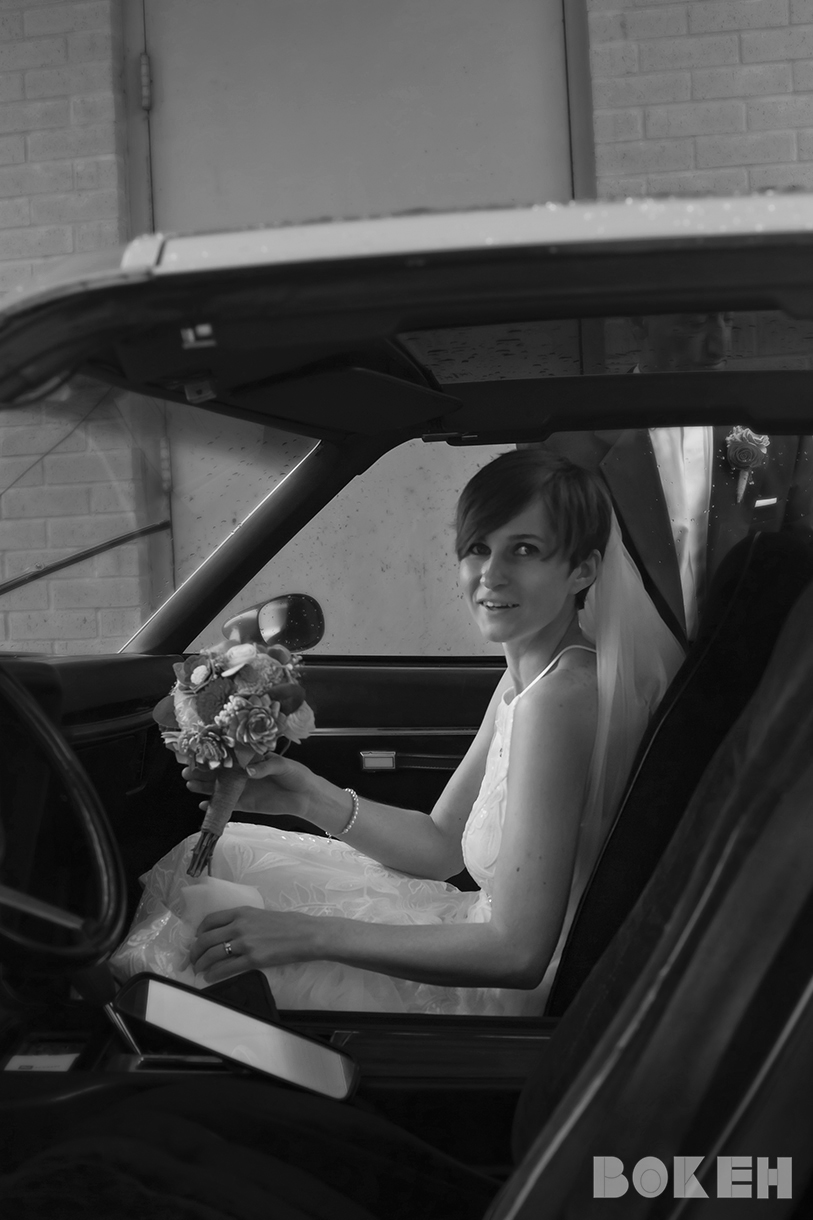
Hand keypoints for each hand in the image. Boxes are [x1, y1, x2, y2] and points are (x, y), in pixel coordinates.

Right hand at [181, 752, 314, 820]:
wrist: (306, 796)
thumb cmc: (296, 775)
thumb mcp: (282, 765)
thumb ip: (265, 766)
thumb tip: (249, 770)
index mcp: (250, 760)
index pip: (228, 756)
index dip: (213, 755)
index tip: (198, 753)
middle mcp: (243, 773)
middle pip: (218, 772)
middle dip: (202, 771)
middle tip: (187, 771)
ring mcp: (243, 789)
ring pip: (218, 788)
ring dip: (204, 787)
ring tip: (190, 784)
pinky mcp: (246, 804)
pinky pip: (227, 805)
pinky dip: (215, 805)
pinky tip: (204, 805)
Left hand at [189, 905, 321, 982]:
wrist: (307, 934)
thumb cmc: (289, 923)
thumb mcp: (262, 915)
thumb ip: (244, 921)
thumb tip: (230, 933)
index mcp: (242, 912)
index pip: (210, 920)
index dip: (199, 932)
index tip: (196, 940)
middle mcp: (239, 925)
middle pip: (206, 938)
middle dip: (194, 951)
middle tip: (191, 960)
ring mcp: (245, 942)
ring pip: (212, 954)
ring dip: (201, 964)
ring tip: (198, 970)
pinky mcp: (253, 959)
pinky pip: (226, 968)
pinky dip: (213, 974)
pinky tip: (209, 977)